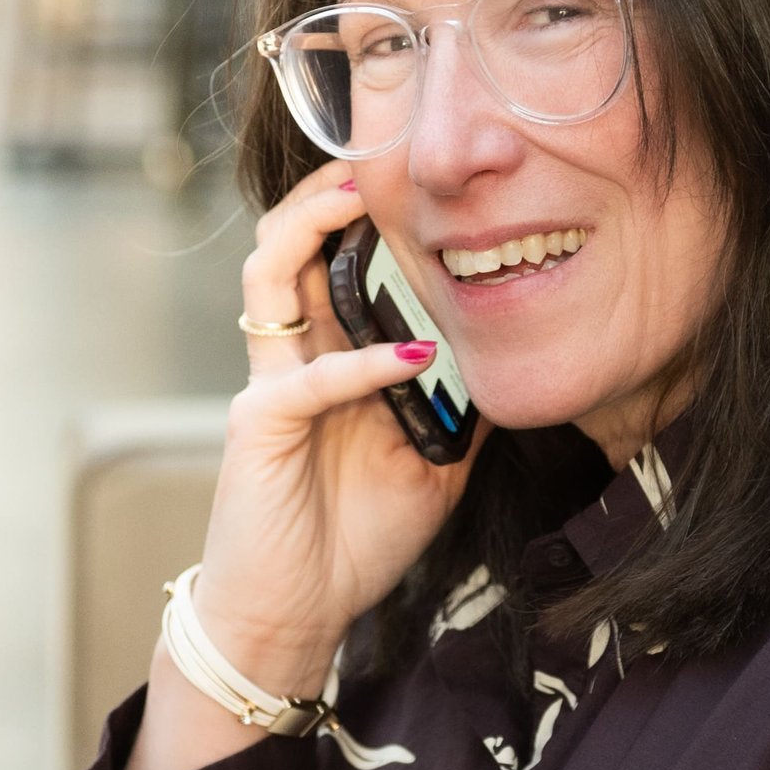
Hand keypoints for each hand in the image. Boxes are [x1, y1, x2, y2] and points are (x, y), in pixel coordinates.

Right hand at [123, 164, 472, 769]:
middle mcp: (291, 356)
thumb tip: (510, 368)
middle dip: (328, 194)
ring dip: (310, 230)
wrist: (294, 612)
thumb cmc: (352, 538)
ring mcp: (270, 383)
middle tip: (378, 156)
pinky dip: (360, 362)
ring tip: (355, 199)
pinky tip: (409, 354)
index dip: (366, 219)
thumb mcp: (431, 466)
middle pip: (291, 245)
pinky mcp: (259, 425)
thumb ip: (457, 412)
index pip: (334, 264)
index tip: (420, 183)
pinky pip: (308, 378)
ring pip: (269, 276)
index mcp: (326, 358)